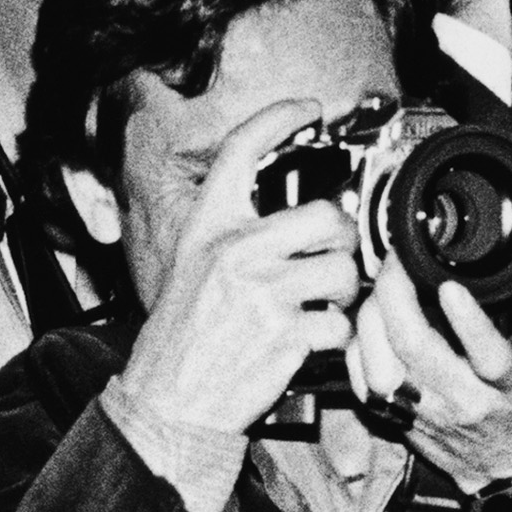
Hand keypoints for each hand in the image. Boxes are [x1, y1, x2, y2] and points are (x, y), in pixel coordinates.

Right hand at [114, 100, 365, 438]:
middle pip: (328, 216)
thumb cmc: (179, 341)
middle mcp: (235, 251)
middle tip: (332, 258)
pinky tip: (312, 339)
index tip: (307, 110)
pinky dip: (336, 336)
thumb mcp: (190, 269)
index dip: (280, 118)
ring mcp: (263, 291)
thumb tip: (293, 224)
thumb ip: (234, 239)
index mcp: (208, 228)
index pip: (243, 150)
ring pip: (344, 269)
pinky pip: (341, 322)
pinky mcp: (286, 334)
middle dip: (343, 241)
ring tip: (322, 303)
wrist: (166, 402)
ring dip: (344, 291)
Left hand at [349, 252, 511, 493]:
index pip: (490, 358)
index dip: (468, 322)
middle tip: (400, 259)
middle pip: (417, 350)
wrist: (510, 467)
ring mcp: (426, 412)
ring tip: (383, 285)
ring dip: (373, 317)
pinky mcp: (398, 419)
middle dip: (398, 296)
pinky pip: (362, 380)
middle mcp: (465, 402)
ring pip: (381, 366)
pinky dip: (359, 344)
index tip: (450, 286)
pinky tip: (371, 321)